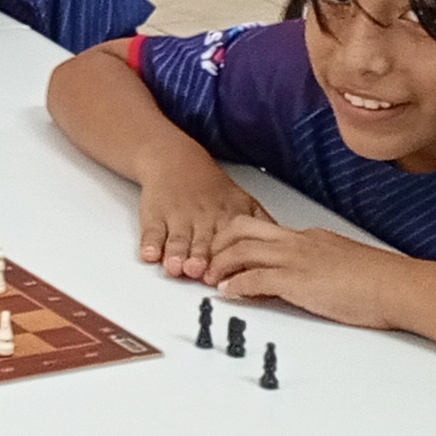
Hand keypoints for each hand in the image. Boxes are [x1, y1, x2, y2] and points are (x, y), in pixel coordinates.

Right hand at [136, 157, 266, 280]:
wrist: (174, 160)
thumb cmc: (210, 189)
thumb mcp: (243, 201)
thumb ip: (262, 224)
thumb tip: (285, 246)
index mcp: (227, 215)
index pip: (232, 239)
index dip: (230, 256)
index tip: (229, 274)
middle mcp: (202, 218)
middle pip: (202, 241)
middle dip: (200, 256)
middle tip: (198, 271)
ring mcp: (177, 217)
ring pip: (178, 239)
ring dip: (176, 253)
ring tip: (175, 267)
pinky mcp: (154, 217)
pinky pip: (151, 231)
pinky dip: (150, 243)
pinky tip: (150, 254)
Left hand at [205, 214, 421, 327]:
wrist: (398, 286)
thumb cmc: (380, 281)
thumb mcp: (343, 266)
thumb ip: (321, 267)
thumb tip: (310, 279)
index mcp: (310, 237)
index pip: (262, 230)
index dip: (238, 241)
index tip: (227, 254)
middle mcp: (299, 241)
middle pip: (242, 229)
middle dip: (220, 244)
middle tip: (209, 263)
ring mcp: (297, 258)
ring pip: (242, 249)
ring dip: (220, 265)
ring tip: (210, 280)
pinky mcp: (297, 280)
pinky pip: (255, 277)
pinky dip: (235, 285)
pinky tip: (228, 294)